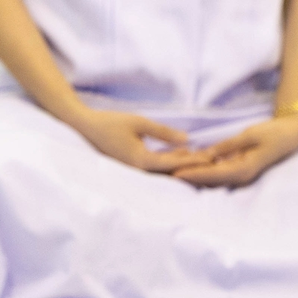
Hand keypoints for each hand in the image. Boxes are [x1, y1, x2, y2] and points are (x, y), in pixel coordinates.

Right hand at [64, 106, 201, 172]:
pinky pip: (154, 170)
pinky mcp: (131, 169)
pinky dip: (168, 164)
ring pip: (163, 173)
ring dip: (181, 167)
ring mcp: (134, 173)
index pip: (174, 165)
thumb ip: (163, 133)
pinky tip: (180, 156)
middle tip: (213, 163)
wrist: (84, 128)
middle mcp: (138, 172)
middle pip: (171, 174)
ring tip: (201, 160)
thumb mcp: (139, 123)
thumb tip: (187, 140)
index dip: (194, 161)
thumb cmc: (110, 122)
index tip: (211, 158)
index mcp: (141, 162)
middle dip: (192, 168)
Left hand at [171, 113, 297, 186]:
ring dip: (195, 175)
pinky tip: (191, 165)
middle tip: (167, 175)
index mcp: (244, 169)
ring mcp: (241, 174)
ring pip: (213, 177)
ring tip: (173, 172)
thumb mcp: (249, 135)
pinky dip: (205, 169)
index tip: (175, 173)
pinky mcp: (239, 168)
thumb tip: (208, 155)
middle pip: (210, 180)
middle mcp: (241, 176)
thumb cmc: (272, 133)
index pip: (213, 174)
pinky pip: (219, 171)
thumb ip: (228, 146)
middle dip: (190, 177)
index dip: (193, 174)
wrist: (290, 134)